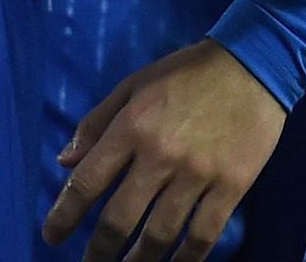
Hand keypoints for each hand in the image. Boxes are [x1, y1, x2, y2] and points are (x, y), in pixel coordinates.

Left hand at [42, 42, 286, 261]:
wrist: (254, 63)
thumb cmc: (187, 72)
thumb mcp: (134, 84)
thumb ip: (97, 122)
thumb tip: (65, 161)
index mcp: (133, 127)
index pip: (88, 181)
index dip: (64, 215)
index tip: (52, 236)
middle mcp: (161, 156)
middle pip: (120, 220)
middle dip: (98, 252)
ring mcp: (198, 175)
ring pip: (160, 235)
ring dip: (138, 261)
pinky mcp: (231, 186)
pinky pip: (203, 235)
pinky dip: (186, 259)